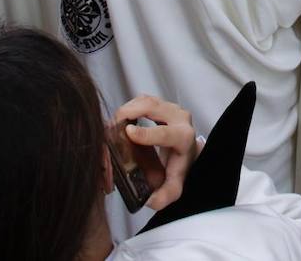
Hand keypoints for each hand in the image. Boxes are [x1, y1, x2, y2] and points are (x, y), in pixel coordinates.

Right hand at [114, 94, 201, 210]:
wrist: (188, 154)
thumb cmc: (177, 168)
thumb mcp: (174, 185)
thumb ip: (165, 195)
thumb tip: (151, 201)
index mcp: (184, 138)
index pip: (166, 133)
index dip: (147, 133)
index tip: (129, 132)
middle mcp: (180, 118)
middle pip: (154, 107)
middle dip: (131, 112)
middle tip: (112, 126)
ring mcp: (172, 108)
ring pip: (147, 100)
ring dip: (128, 108)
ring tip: (113, 123)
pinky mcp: (162, 103)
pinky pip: (143, 99)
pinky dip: (129, 106)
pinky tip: (120, 119)